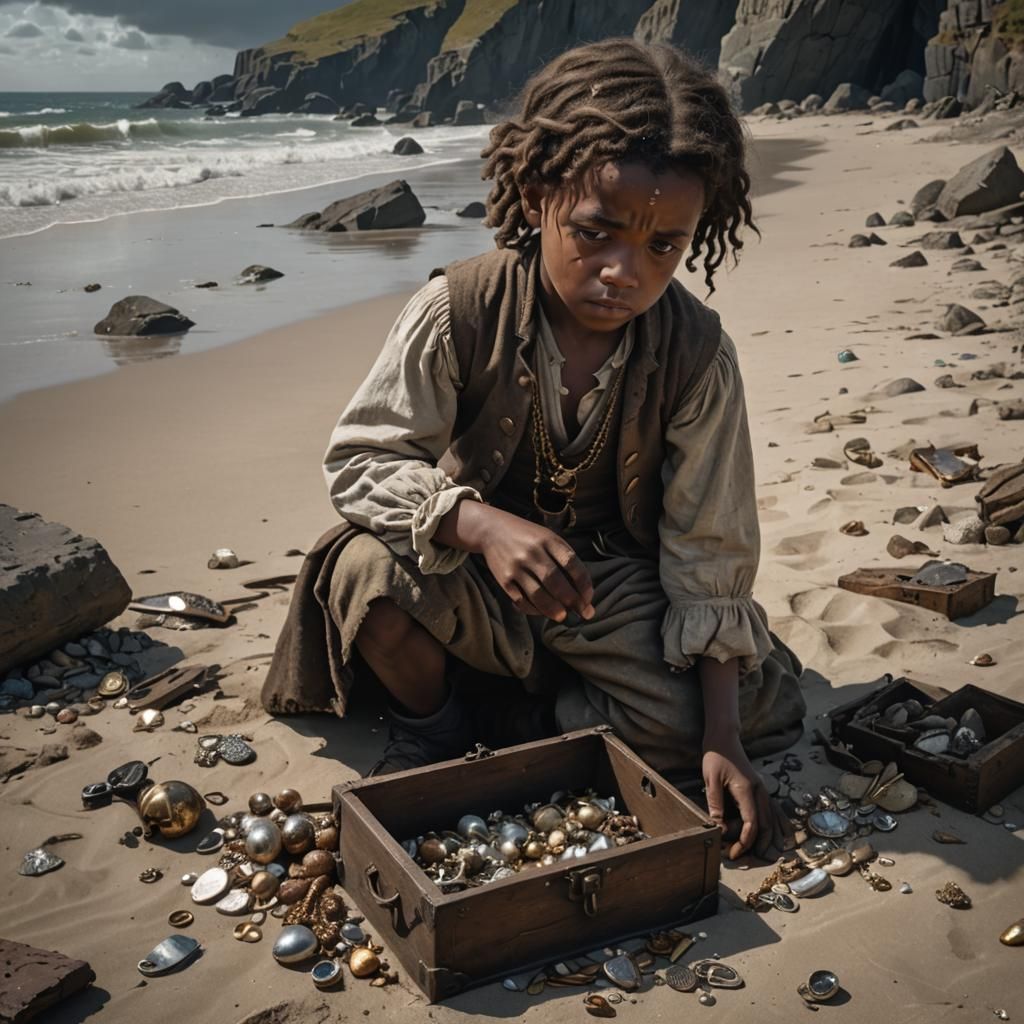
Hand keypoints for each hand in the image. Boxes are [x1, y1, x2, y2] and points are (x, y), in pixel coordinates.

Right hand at [473, 507, 594, 621]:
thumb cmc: (527, 536)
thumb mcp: (548, 538)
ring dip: (553, 609)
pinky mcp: (504, 579)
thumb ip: (564, 558)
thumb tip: (582, 589)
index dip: (583, 584)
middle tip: (582, 613)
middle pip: (555, 581)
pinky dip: (533, 609)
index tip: (588, 598)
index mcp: (548, 540)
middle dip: (572, 600)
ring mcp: (517, 567)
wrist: (491, 530)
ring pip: (538, 594)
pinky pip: (521, 600)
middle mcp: (532, 553)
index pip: (572, 563)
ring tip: (562, 616)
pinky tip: (542, 611)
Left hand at [702, 733, 790, 859]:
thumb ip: (716, 804)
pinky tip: (784, 836)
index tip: (733, 853)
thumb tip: (718, 829)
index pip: (751, 824)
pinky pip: (774, 810)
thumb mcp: (711, 780)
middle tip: (743, 858)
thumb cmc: (716, 756)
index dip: (744, 842)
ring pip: (773, 820)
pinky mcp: (761, 789)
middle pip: (766, 826)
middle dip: (758, 846)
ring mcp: (763, 790)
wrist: (724, 738)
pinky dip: (779, 825)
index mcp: (747, 790)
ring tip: (764, 856)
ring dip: (771, 839)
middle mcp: (760, 792)